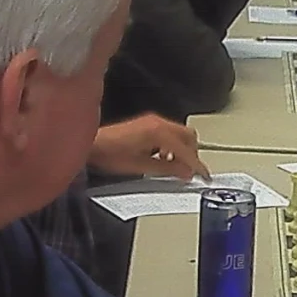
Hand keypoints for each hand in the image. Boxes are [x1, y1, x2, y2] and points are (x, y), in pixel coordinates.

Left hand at [91, 114, 209, 179]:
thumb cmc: (110, 154)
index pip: (186, 150)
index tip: (204, 175)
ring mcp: (152, 121)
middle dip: (192, 154)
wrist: (92, 145)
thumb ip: (168, 169)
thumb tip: (186, 173)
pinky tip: (162, 158)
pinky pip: (168, 132)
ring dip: (181, 149)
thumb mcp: (142, 167)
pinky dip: (171, 145)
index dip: (197, 165)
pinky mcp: (146, 124)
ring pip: (180, 133)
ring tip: (174, 166)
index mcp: (159, 132)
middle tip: (190, 171)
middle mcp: (157, 122)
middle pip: (188, 136)